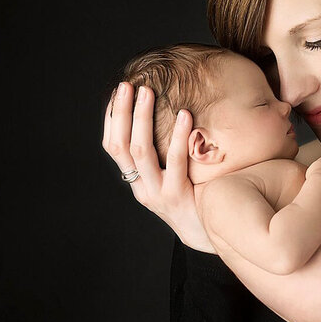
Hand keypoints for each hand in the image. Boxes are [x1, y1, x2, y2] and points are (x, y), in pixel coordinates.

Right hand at [102, 82, 214, 252]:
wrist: (209, 235)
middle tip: (127, 85)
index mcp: (136, 181)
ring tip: (147, 92)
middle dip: (121, 113)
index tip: (117, 93)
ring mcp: (158, 193)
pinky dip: (178, 136)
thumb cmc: (193, 200)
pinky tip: (185, 114)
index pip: (113, 147)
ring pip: (141, 151)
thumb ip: (163, 157)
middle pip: (121, 146)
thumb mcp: (169, 180)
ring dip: (141, 118)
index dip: (112, 119)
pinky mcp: (179, 196)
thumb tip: (162, 119)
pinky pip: (176, 161)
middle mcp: (141, 188)